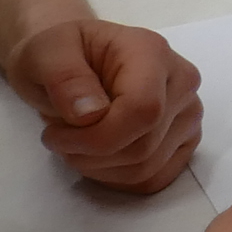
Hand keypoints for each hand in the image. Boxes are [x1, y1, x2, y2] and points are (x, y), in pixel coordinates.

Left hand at [4, 18, 202, 194]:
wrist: (69, 60)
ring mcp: (187, 114)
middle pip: (143, 147)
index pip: (143, 111)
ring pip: (146, 169)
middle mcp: (181, 83)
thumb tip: (90, 113)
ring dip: (98, 168)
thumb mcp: (45, 51)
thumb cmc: (58, 52)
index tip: (55, 135)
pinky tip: (96, 155)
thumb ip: (64, 77)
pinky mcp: (183, 141)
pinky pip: (153, 179)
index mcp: (152, 52)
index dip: (98, 137)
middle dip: (89, 155)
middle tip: (57, 139)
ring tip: (74, 143)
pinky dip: (116, 178)